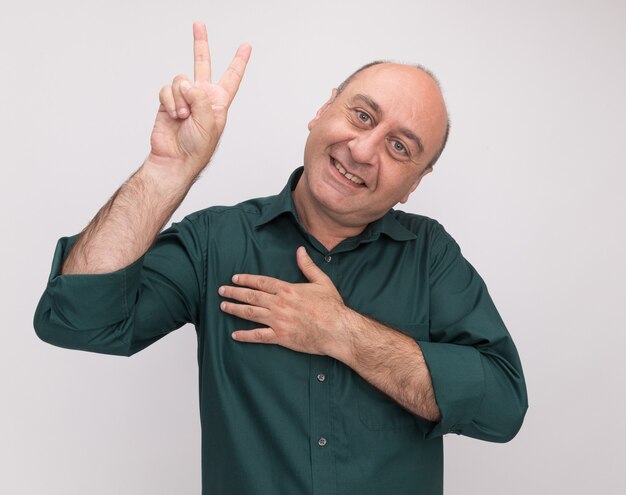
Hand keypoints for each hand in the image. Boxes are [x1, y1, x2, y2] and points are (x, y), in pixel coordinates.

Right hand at [148, 21, 250, 176]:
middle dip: (200, 43)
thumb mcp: (210, 122)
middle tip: (198, 24)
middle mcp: (202, 96)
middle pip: (202, 63)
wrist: (175, 158)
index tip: (246, 46)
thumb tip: (186, 84)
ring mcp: (184, 98)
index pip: (232, 77)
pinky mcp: (168, 101)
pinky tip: (174, 115)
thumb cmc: (197, 147)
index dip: (239, 61)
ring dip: (181, 99)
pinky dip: (170, 102)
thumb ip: (201, 98)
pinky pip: (167, 90)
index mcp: (219, 102)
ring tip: (184, 117)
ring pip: (181, 80)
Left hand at [219, 247, 354, 355]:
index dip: (246, 280)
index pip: (261, 282)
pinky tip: (235, 334)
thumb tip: (300, 250)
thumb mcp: (322, 281)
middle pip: (251, 296)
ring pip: (251, 314)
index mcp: (288, 290)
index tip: (235, 278)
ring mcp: (278, 321)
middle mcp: (279, 304)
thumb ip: (308, 266)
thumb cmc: (331, 307)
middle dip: (234, 293)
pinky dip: (245, 336)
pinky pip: (259, 336)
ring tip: (223, 307)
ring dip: (235, 309)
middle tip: (221, 291)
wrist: (337, 330)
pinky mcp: (281, 337)